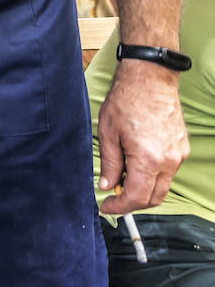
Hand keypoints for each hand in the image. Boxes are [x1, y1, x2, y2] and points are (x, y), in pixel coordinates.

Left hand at [96, 60, 188, 213]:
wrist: (150, 79)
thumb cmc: (126, 101)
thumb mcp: (108, 133)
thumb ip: (108, 163)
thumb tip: (106, 186)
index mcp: (148, 159)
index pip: (136, 197)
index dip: (119, 207)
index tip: (105, 206)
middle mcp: (168, 161)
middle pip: (153, 198)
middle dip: (132, 203)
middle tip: (112, 197)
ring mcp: (178, 155)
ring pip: (162, 187)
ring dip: (143, 191)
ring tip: (121, 178)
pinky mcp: (182, 148)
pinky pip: (168, 173)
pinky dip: (152, 177)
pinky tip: (135, 166)